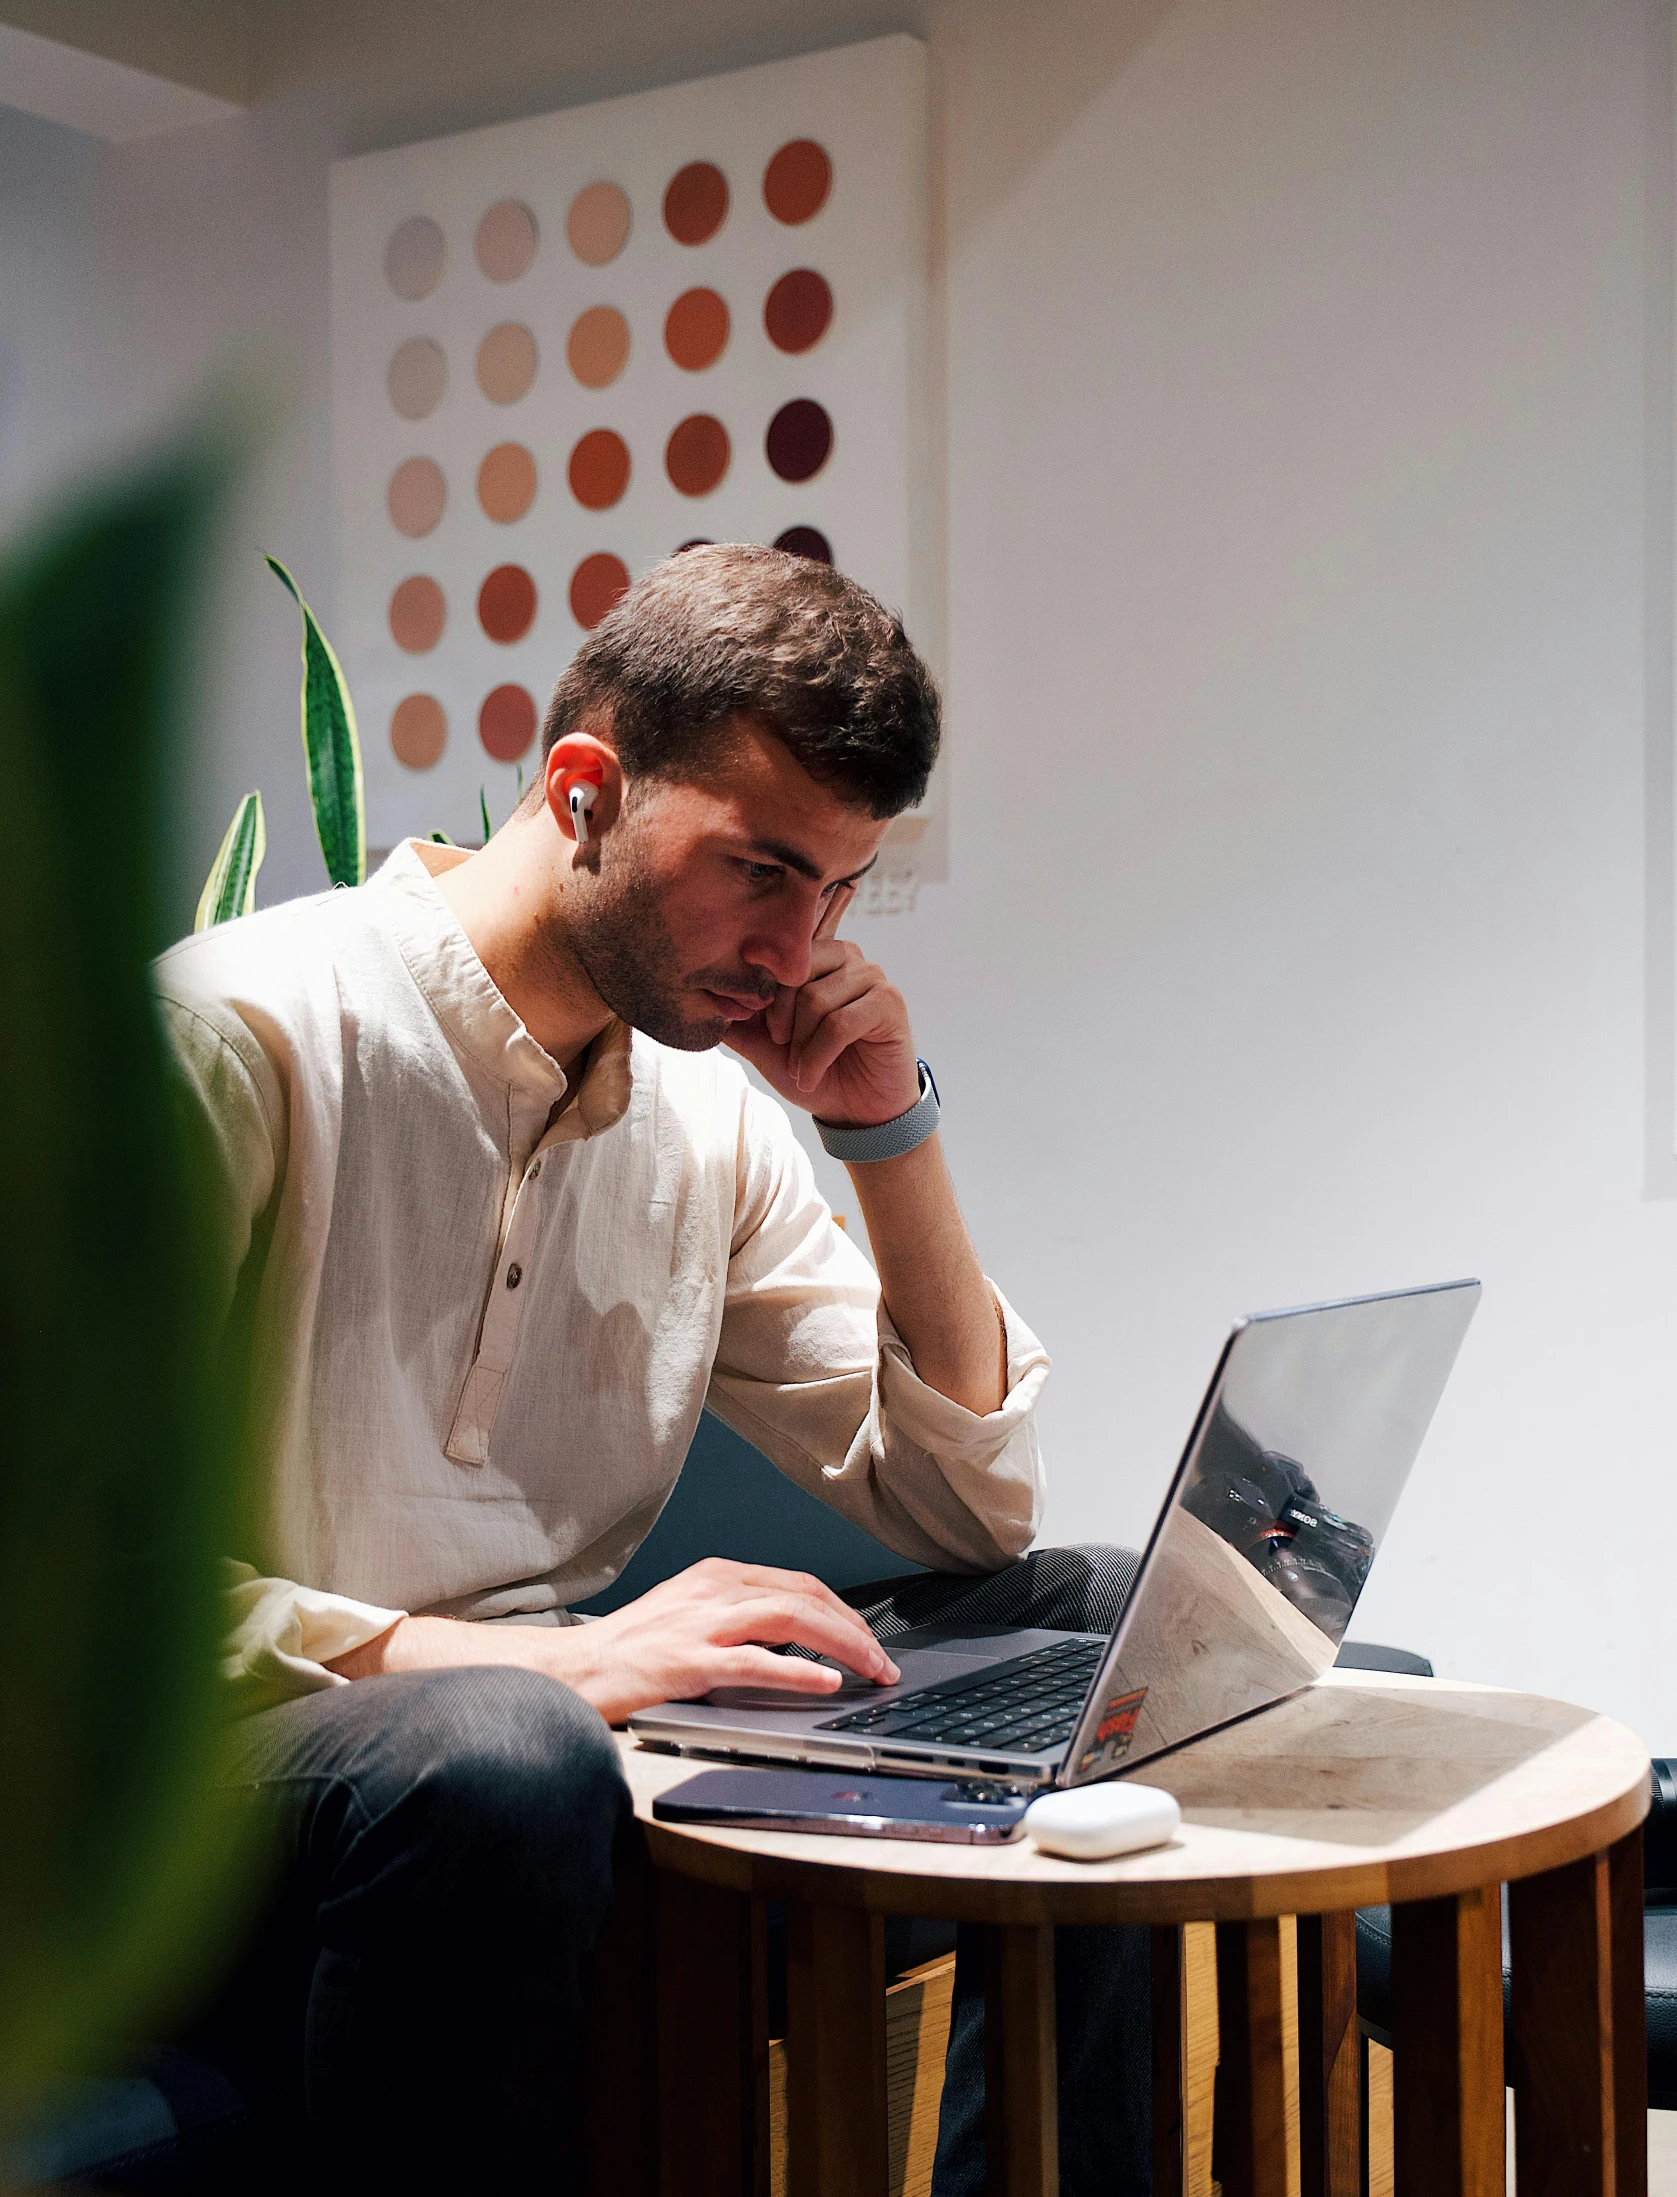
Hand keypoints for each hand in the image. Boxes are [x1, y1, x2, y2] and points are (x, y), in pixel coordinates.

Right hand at [547, 1558, 899, 1724]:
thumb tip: (795, 1640)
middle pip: (805, 1597)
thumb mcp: (690, 1615)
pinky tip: (826, 1683)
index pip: (800, 1584)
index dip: (845, 1611)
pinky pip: (755, 1662)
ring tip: (873, 1670)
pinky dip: (797, 1671)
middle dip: (856, 1629)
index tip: (870, 1640)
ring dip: (843, 1645)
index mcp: (718, 1576)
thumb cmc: (630, 1650)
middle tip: (885, 1663)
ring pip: (792, 1619)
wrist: (573, 1670)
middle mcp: (715, 1590)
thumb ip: (738, 1618)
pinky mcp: (688, 1660)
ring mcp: (702, 1623)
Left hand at [725, 887, 921, 1126]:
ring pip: (815, 1000)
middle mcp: (846, 956)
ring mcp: (872, 976)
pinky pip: (840, 1023)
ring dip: (799, 1046)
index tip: (763, 1032)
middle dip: (780, 1020)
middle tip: (780, 1049)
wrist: (857, 1111)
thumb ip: (738, 1021)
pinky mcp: (890, 1002)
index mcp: (816, 956)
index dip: (761, 997)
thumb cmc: (815, 1072)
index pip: (776, 960)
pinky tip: (811, 1077)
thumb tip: (700, 999)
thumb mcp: (765, 1047)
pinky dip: (817, 1056)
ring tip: (799, 1070)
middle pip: (795, 975)